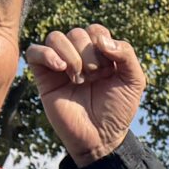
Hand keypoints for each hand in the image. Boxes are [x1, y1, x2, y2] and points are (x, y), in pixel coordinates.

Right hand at [28, 24, 145, 164]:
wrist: (100, 138)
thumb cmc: (117, 110)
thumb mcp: (134, 81)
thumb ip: (127, 54)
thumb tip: (102, 40)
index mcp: (100, 53)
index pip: (96, 30)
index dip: (102, 45)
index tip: (109, 70)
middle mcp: (79, 55)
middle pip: (76, 33)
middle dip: (88, 54)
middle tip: (94, 77)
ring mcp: (60, 65)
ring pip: (55, 37)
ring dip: (70, 55)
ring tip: (79, 79)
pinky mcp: (43, 77)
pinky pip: (34, 51)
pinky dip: (46, 54)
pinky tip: (61, 69)